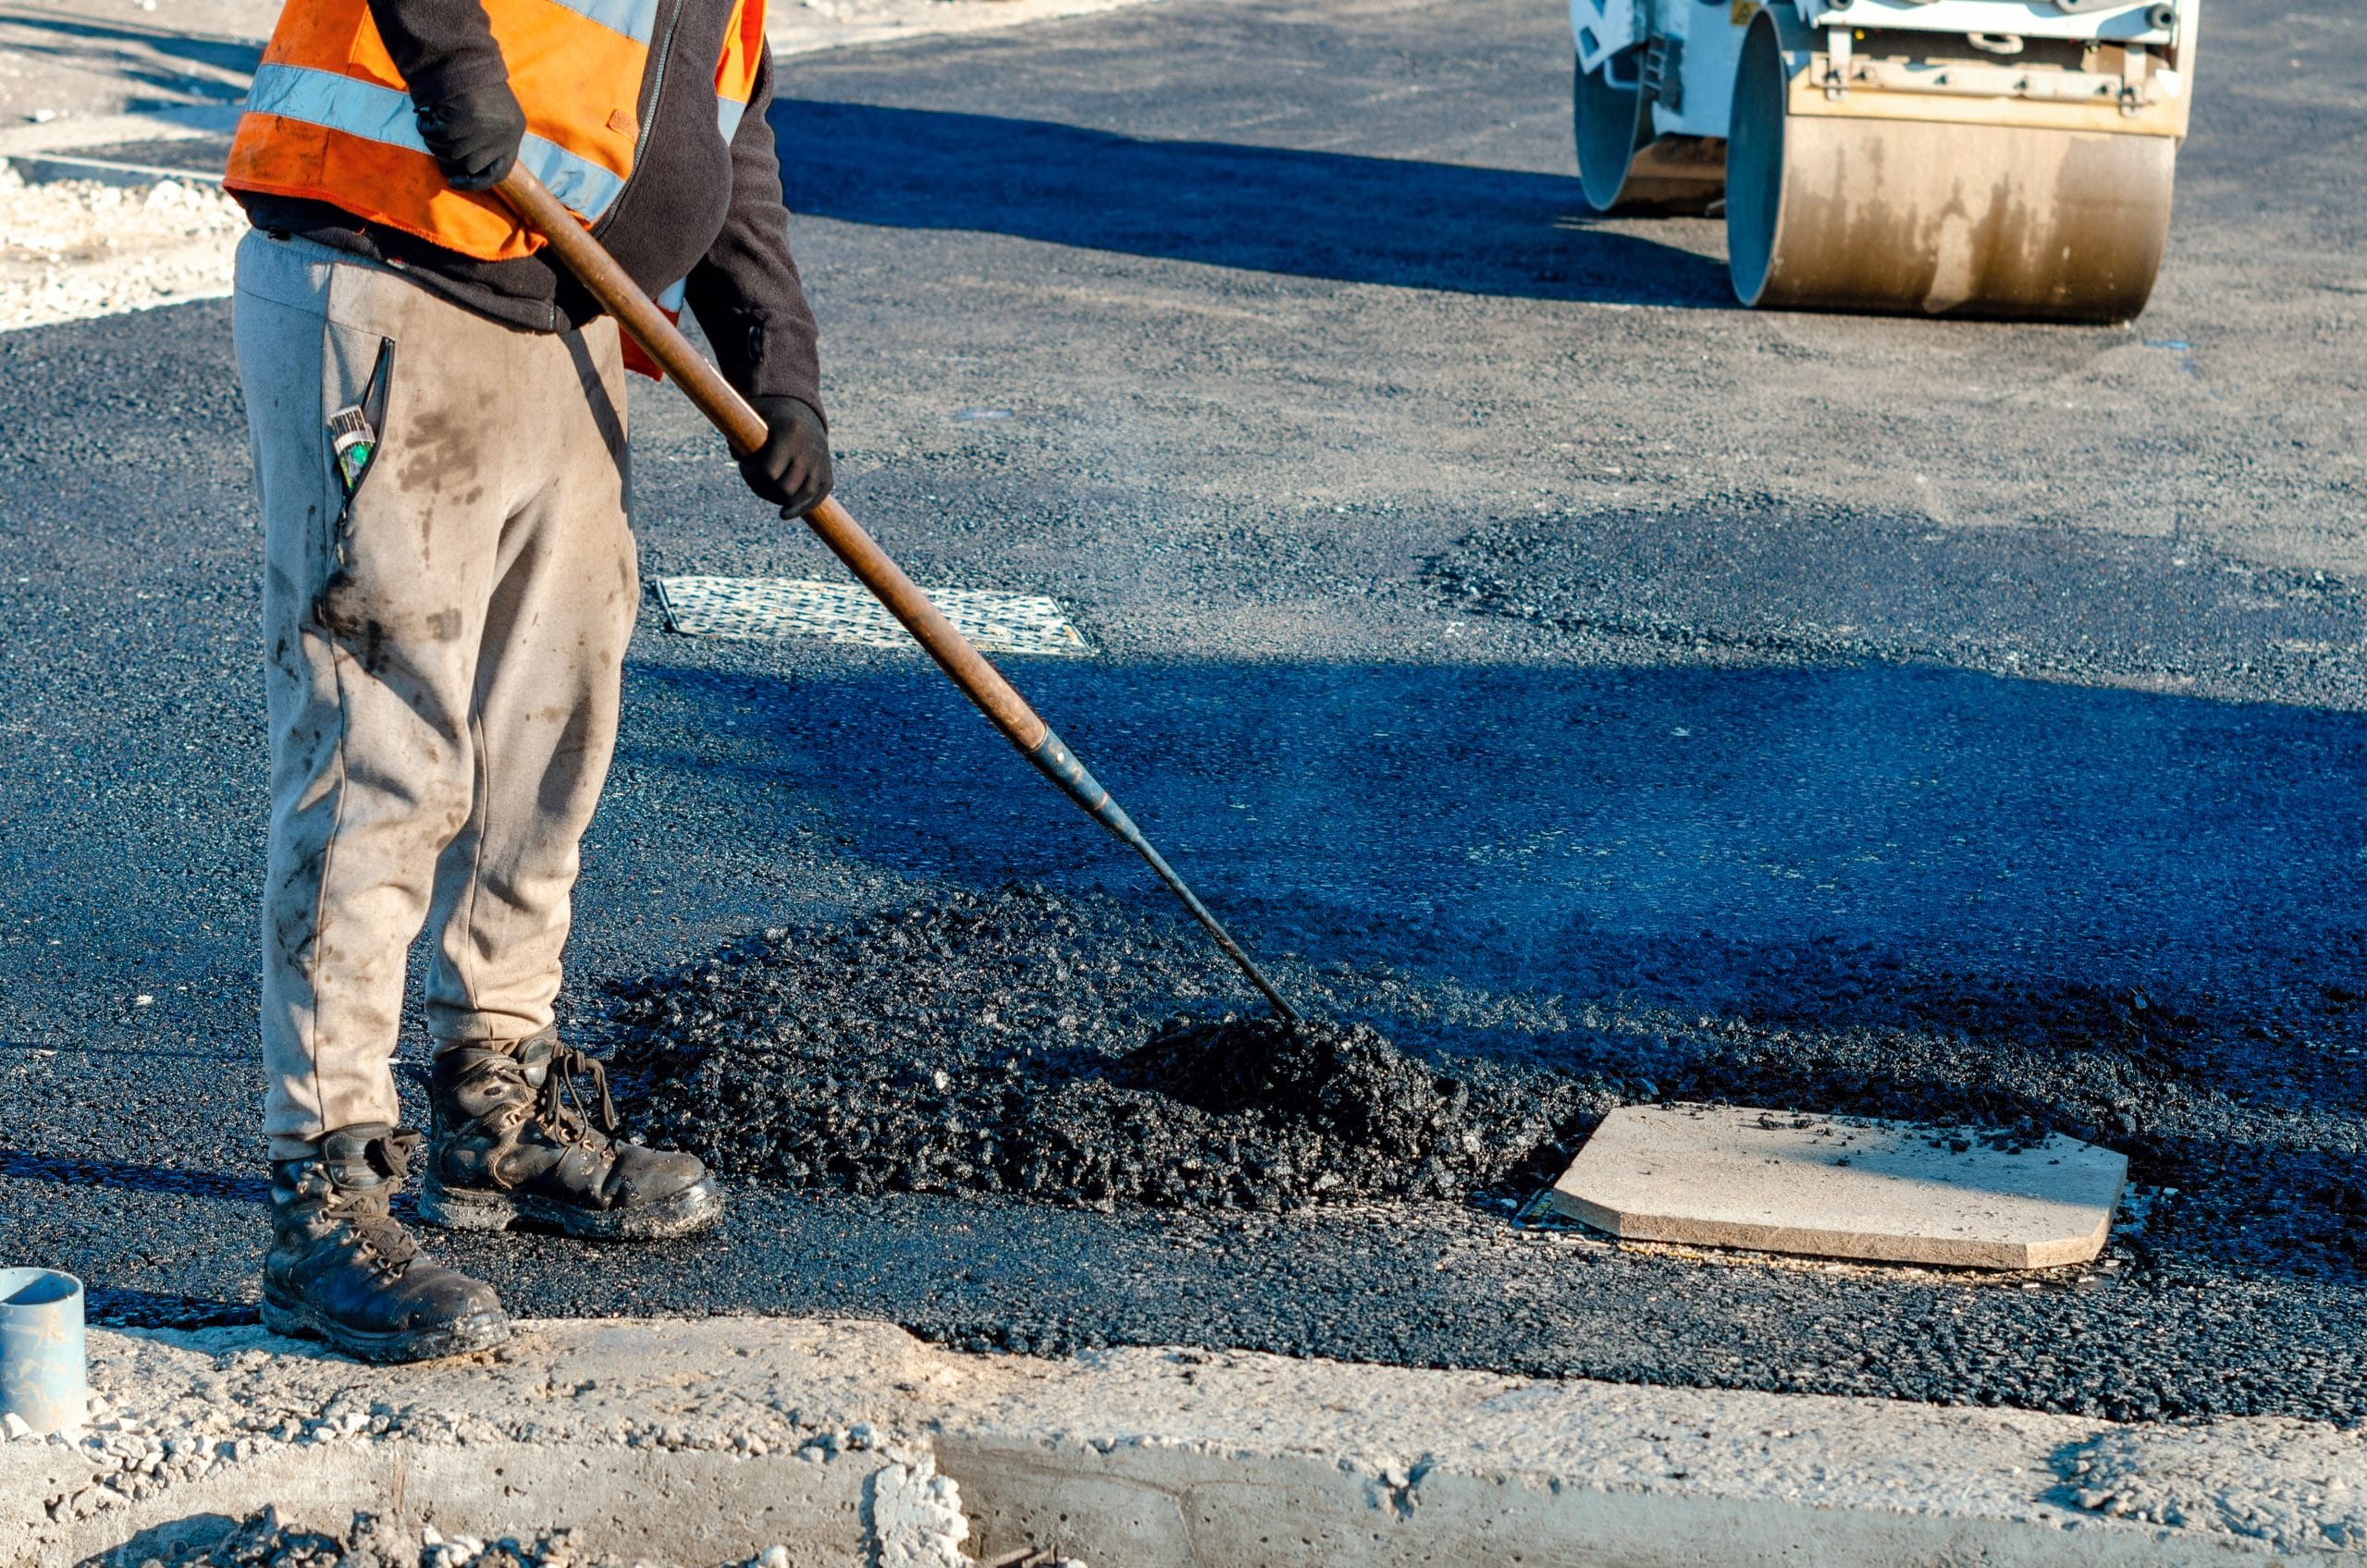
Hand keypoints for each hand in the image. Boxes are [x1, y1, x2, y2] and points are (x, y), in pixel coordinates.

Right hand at [414, 84, 526, 191]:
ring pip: (450, 154)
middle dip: (448, 157)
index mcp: (514, 131)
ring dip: (435, 140)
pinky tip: (427, 113)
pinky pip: (435, 137)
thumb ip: (486, 139)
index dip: (475, 182)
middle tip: (437, 140)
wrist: (458, 54)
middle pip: (469, 166)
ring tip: (434, 120)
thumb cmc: (471, 83)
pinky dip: (425, 127)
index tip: (454, 181)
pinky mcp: (459, 122)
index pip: (498, 171)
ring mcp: (482, 130)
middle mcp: (502, 134)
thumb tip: (464, 171)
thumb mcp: (492, 111)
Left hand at [737, 396, 832, 517]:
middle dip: (764, 489)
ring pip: (801, 496)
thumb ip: (739, 437)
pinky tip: (785, 513)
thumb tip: (739, 458)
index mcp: (791, 432)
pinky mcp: (827, 475)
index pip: (770, 471)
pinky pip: (816, 498)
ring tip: (766, 491)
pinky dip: (801, 508)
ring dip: (779, 500)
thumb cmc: (768, 418)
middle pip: (785, 489)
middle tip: (754, 480)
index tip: (743, 467)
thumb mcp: (749, 419)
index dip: (751, 476)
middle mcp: (811, 449)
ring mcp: (822, 463)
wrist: (803, 413)